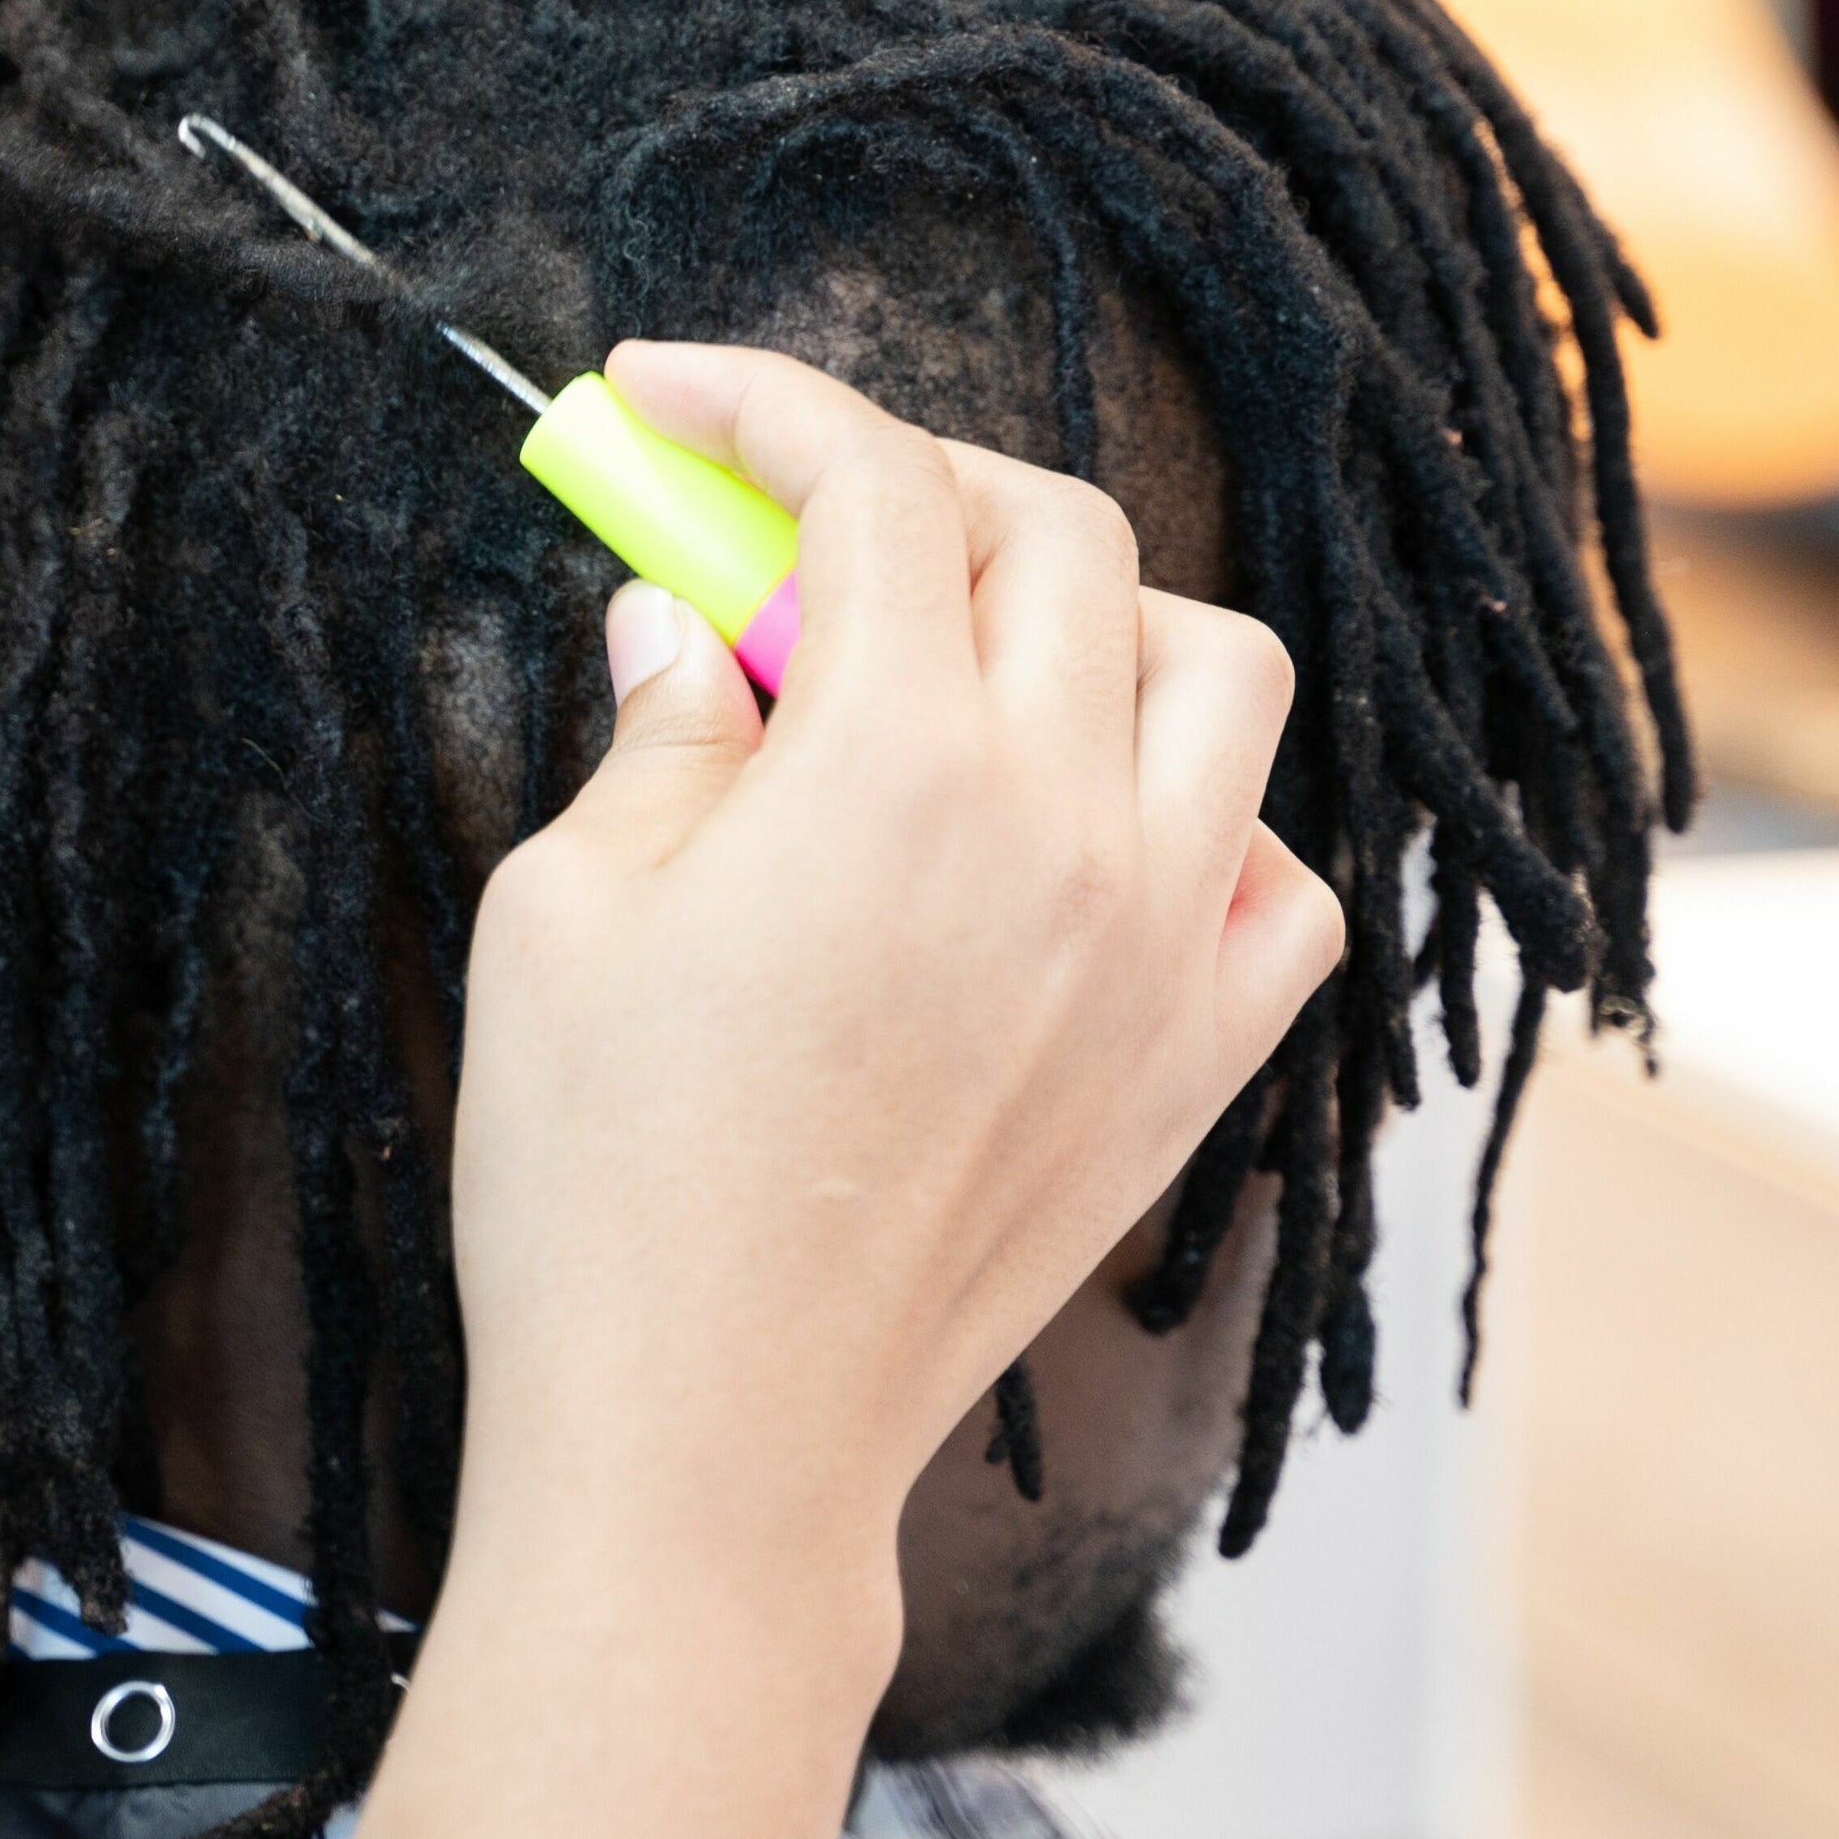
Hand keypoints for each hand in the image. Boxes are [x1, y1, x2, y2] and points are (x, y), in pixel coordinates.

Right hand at [454, 339, 1336, 1543]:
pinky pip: (1275, 865)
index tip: (667, 397)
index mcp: (896, 763)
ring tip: (954, 666)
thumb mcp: (563, 912)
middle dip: (910, 485)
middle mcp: (1071, 824)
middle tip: (784, 532)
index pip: (871, 486)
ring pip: (1212, 663)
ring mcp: (1163, 942)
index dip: (760, 404)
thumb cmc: (601, 1184)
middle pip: (1056, 534)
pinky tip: (1074, 844)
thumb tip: (682, 617)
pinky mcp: (1201, 1058)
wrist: (712, 1440)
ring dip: (1086, 613)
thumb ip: (658, 729)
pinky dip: (1193, 809)